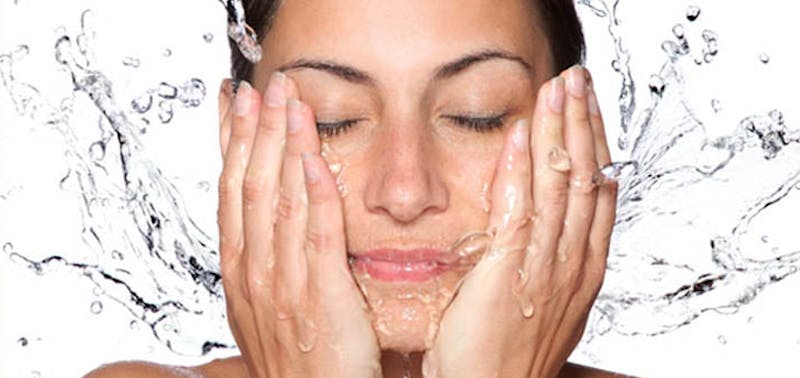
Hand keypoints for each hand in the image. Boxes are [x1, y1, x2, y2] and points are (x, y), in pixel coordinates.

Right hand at [217, 73, 381, 377]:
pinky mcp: (321, 296)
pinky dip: (316, 194)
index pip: (231, 194)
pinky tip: (317, 159)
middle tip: (261, 87)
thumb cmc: (296, 362)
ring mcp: (283, 284)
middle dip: (254, 132)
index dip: (230, 145)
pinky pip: (317, 235)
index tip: (232, 105)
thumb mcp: (266, 309)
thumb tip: (267, 224)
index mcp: (239, 273)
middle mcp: (254, 272)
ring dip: (284, 146)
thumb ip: (265, 264)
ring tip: (289, 102)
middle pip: (250, 187)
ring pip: (280, 201)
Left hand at [423, 66, 616, 377]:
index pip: (598, 195)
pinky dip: (522, 170)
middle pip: (586, 181)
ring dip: (559, 133)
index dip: (596, 147)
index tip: (590, 110)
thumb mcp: (543, 305)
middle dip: (583, 125)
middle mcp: (572, 265)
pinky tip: (521, 136)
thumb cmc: (506, 358)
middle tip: (577, 82)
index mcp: (582, 271)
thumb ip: (549, 264)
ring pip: (561, 188)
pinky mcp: (509, 274)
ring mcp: (545, 269)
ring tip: (556, 91)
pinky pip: (519, 212)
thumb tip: (544, 230)